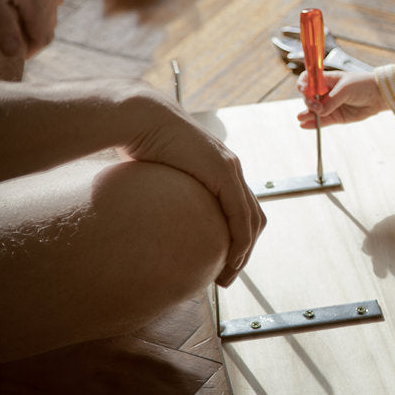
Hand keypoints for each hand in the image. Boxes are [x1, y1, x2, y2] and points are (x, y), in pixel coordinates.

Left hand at [0, 0, 63, 59]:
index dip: (27, 51)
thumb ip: (2, 25)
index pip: (43, 39)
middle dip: (30, 32)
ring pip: (48, 0)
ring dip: (33, 11)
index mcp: (39, 0)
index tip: (8, 54)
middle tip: (6, 34)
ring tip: (9, 9)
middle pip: (48, 21)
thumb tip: (14, 54)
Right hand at [122, 89, 265, 286]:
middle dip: (245, 251)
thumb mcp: (160, 176)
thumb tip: (152, 215)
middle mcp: (232, 169)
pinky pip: (240, 214)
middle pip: (253, 219)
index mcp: (220, 169)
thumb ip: (169, 194)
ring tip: (227, 277)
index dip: (238, 239)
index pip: (242, 211)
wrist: (140, 117)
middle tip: (227, 277)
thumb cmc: (141, 144)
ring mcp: (231, 169)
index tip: (223, 264)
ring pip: (252, 221)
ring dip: (244, 253)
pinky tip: (231, 259)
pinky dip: (240, 240)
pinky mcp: (223, 172)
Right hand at [297, 70, 385, 127]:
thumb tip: (319, 111)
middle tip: (315, 107)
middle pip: (310, 97)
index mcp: (327, 80)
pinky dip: (314, 123)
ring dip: (307, 114)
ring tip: (301, 117)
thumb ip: (332, 100)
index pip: (309, 80)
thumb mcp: (346, 89)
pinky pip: (323, 121)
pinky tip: (305, 125)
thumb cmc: (363, 85)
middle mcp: (327, 92)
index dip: (304, 84)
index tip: (303, 89)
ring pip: (315, 111)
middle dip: (308, 102)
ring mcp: (331, 105)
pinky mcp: (337, 117)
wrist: (379, 95)